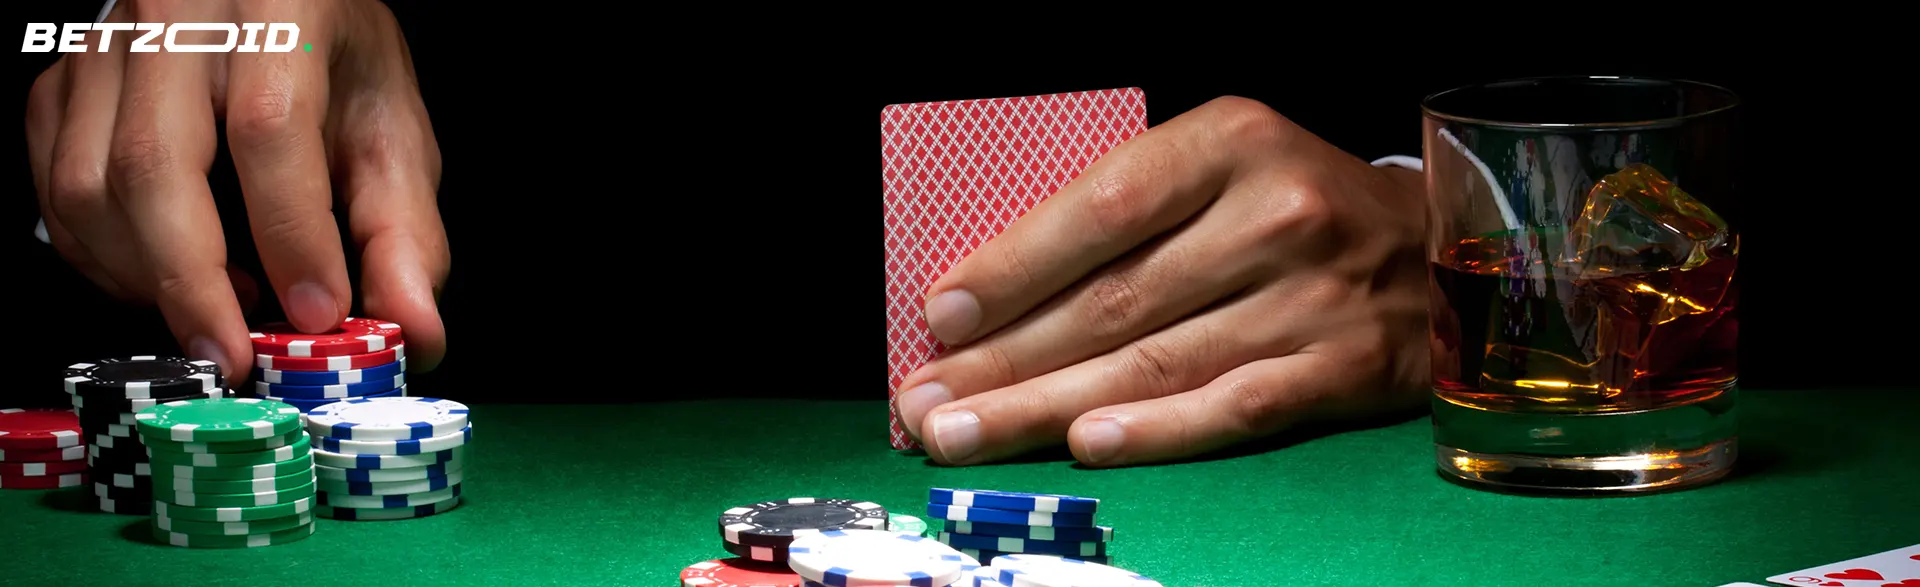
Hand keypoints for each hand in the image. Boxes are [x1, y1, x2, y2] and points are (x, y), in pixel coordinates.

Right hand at [24, 0, 448, 379]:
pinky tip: (165, 276)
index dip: (291, 234)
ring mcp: (104, 48)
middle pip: (152, 162)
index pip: (269, 127)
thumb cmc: (333, 64)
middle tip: (235, 355)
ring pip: (88, 185)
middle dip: (193, 281)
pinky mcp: (62, 85)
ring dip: (147, 275)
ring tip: (218, 305)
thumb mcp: (390, 132)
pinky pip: (56, 191)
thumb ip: (404, 233)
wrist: (272, 5)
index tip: (316, 313)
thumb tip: (415, 330)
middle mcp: (178, 17)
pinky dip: (106, 259)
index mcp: (279, 13)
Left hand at [893, 97, 1430, 466]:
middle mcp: (1277, 214)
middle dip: (1005, 360)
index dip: (1014, 267)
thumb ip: (1126, 214)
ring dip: (1048, 407)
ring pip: (1157, 362)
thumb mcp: (1219, 167)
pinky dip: (1158, 430)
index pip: (1103, 207)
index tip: (941, 317)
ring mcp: (1315, 295)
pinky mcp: (1346, 367)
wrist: (1439, 245)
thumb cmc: (1292, 205)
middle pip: (1116, 300)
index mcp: (1231, 142)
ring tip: (967, 435)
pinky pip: (1233, 406)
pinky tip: (1089, 443)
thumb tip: (993, 296)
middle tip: (924, 404)